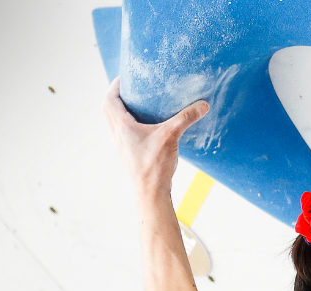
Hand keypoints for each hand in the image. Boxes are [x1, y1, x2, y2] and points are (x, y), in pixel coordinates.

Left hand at [101, 77, 208, 195]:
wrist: (150, 192)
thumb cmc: (155, 165)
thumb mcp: (171, 136)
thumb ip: (186, 118)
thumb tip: (203, 105)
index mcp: (121, 126)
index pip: (109, 99)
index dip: (115, 86)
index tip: (125, 77)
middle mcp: (117, 134)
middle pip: (108, 109)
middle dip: (116, 96)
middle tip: (130, 89)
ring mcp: (121, 146)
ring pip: (114, 122)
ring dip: (120, 111)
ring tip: (137, 105)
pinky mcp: (129, 154)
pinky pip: (123, 134)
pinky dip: (128, 125)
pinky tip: (145, 128)